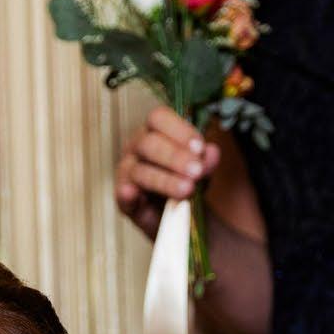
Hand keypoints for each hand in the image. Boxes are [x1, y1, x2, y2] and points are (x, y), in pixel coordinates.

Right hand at [114, 103, 217, 239]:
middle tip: (196, 171)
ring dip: (165, 180)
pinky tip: (135, 195)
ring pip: (141, 171)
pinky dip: (129, 194)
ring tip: (187, 189)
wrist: (174, 214)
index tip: (200, 148)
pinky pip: (123, 193)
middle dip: (175, 157)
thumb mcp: (200, 170)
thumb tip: (211, 153)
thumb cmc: (182, 181)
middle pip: (149, 143)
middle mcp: (136, 146)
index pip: (159, 118)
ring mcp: (126, 170)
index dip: (180, 130)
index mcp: (154, 130)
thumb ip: (206, 161)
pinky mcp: (122, 197)